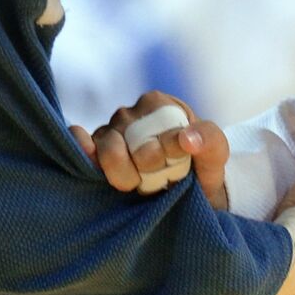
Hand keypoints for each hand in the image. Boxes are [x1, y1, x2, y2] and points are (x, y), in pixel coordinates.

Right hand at [71, 91, 228, 208]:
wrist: (184, 190)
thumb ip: (211, 141)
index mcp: (160, 104)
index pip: (160, 132)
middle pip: (134, 146)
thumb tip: (186, 138)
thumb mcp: (216, 156)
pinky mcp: (91, 151)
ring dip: (128, 178)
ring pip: (109, 154)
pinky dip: (85, 155)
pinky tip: (96, 168)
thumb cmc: (200, 168)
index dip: (171, 158)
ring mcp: (108, 131)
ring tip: (143, 182)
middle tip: (163, 177)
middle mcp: (130, 113)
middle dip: (151, 171)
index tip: (180, 166)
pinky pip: (78, 145)